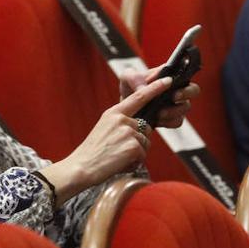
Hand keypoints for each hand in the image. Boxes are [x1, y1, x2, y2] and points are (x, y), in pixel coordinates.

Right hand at [41, 77, 172, 203]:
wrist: (81, 167)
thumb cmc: (92, 152)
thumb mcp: (105, 129)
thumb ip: (122, 123)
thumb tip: (141, 127)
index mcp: (114, 113)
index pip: (139, 97)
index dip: (155, 88)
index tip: (167, 80)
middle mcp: (122, 119)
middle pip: (145, 128)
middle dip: (139, 141)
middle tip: (118, 150)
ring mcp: (128, 132)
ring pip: (145, 143)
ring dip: (136, 153)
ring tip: (117, 157)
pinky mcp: (133, 146)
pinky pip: (143, 155)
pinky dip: (134, 162)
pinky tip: (120, 163)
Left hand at [120, 65, 199, 127]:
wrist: (125, 110)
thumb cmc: (129, 89)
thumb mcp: (126, 78)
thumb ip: (133, 77)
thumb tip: (144, 88)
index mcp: (167, 75)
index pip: (184, 72)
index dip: (184, 75)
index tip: (172, 82)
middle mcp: (175, 89)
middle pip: (194, 90)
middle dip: (185, 94)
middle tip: (173, 97)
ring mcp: (175, 104)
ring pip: (185, 107)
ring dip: (173, 111)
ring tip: (159, 113)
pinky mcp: (171, 119)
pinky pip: (178, 121)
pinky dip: (168, 122)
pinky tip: (158, 121)